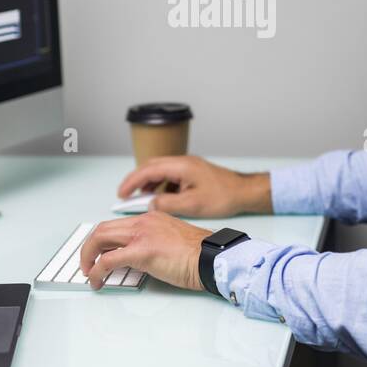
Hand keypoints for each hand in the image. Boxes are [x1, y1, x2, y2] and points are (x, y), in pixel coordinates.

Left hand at [78, 212, 211, 290]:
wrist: (213, 258)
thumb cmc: (201, 254)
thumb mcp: (172, 241)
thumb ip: (153, 243)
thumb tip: (138, 259)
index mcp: (152, 218)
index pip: (117, 224)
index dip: (103, 240)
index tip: (99, 252)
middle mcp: (144, 222)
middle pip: (103, 229)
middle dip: (89, 247)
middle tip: (87, 263)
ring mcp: (141, 235)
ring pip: (100, 239)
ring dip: (88, 257)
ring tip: (89, 272)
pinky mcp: (142, 252)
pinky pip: (108, 260)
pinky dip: (97, 271)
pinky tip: (97, 281)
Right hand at [116, 155, 270, 218]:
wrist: (245, 192)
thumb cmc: (223, 197)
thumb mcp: (192, 205)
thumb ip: (168, 203)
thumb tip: (151, 204)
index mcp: (181, 166)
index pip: (148, 170)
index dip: (131, 181)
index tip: (121, 194)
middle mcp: (183, 162)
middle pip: (151, 167)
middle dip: (136, 181)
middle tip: (124, 195)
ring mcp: (188, 166)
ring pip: (160, 171)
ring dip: (148, 183)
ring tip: (141, 199)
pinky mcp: (193, 172)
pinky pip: (170, 175)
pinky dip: (161, 185)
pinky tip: (161, 198)